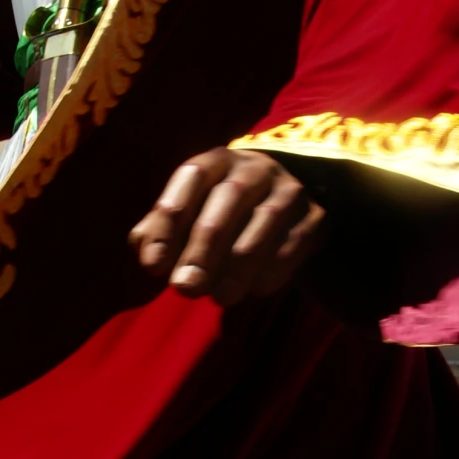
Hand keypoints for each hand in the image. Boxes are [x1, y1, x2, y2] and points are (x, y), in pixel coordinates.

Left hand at [129, 148, 325, 304]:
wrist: (283, 208)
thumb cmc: (219, 215)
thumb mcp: (188, 214)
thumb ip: (159, 230)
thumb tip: (143, 250)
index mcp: (216, 161)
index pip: (190, 179)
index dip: (168, 222)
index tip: (152, 266)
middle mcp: (254, 166)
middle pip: (228, 201)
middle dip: (203, 249)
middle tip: (185, 288)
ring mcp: (289, 188)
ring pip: (263, 224)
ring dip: (238, 267)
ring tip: (219, 297)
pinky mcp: (315, 216)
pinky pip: (293, 243)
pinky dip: (272, 270)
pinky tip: (254, 289)